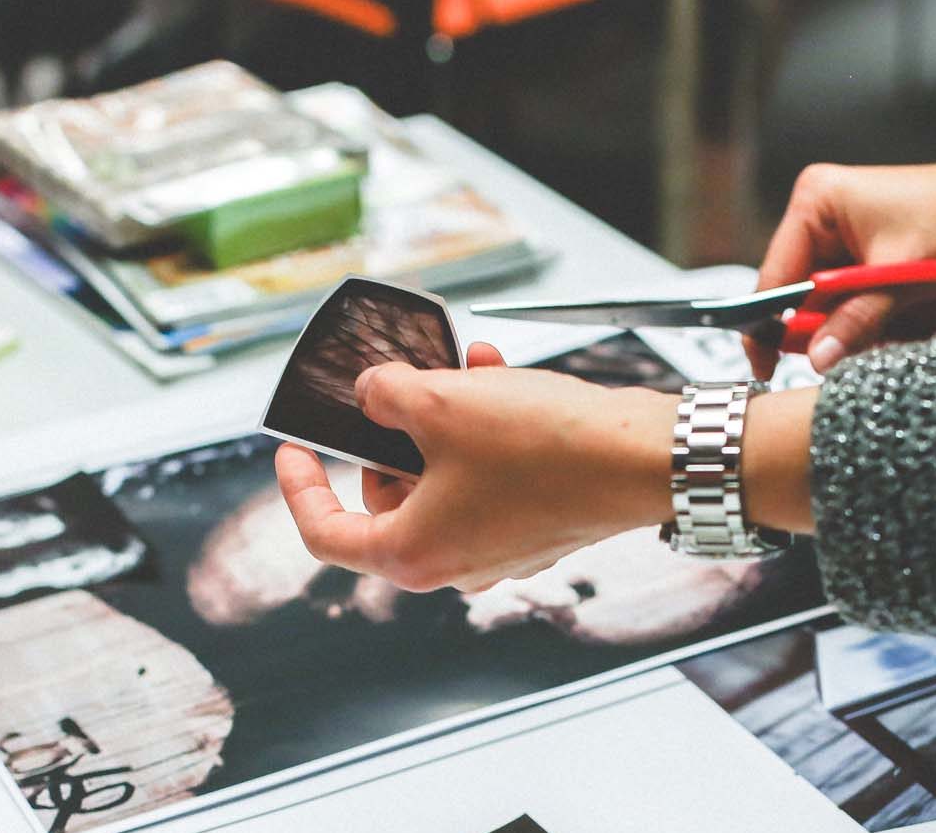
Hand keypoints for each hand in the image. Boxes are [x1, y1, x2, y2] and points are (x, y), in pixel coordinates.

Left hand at [274, 343, 675, 592]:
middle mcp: (454, 565)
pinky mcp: (534, 527)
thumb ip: (384, 394)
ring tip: (462, 370)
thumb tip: (372, 393)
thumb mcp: (440, 403)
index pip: (326, 534)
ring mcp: (497, 550)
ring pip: (441, 479)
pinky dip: (482, 434)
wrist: (641, 458)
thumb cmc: (547, 448)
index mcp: (413, 555)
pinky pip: (487, 478)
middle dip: (390, 435)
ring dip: (443, 421)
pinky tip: (496, 381)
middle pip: (388, 499)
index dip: (298, 488)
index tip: (294, 451)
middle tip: (396, 390)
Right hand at [750, 158, 935, 376]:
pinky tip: (920, 315)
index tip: (764, 366)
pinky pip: (862, 311)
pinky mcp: (869, 265)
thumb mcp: (902, 274)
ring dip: (872, 327)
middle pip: (805, 299)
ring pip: (837, 312)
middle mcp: (823, 222)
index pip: (775, 276)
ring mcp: (845, 245)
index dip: (768, 325)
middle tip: (872, 338)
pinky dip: (888, 323)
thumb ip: (857, 319)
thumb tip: (818, 358)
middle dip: (840, 327)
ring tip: (912, 318)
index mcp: (816, 205)